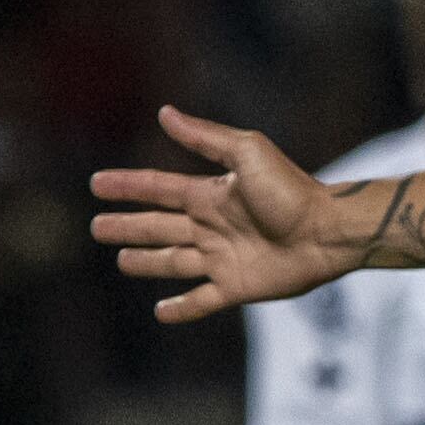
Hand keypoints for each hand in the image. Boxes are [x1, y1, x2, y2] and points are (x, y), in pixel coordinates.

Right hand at [91, 108, 355, 323]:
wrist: (327, 230)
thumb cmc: (291, 189)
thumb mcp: (247, 152)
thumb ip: (205, 136)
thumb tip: (164, 112)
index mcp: (210, 195)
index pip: (158, 189)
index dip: (127, 186)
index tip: (97, 183)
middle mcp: (212, 227)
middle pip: (157, 227)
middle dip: (127, 227)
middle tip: (96, 227)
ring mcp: (223, 258)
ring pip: (172, 262)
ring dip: (146, 262)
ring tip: (121, 261)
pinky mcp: (238, 287)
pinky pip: (202, 300)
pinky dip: (181, 309)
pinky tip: (160, 312)